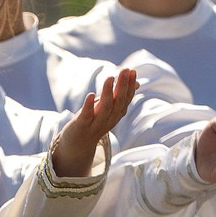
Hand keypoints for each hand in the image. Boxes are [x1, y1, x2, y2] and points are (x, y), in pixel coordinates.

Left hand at [51, 66, 136, 180]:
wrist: (78, 145)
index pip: (126, 99)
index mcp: (116, 114)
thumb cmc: (94, 122)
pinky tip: (90, 95)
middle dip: (122, 85)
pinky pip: (87, 115)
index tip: (132, 71)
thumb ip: (121, 96)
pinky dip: (89, 105)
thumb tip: (137, 82)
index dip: (130, 85)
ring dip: (108, 92)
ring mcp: (96, 123)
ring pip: (105, 108)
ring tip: (109, 78)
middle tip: (125, 70)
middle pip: (118, 102)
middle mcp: (109, 119)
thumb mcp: (109, 108)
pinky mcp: (82, 125)